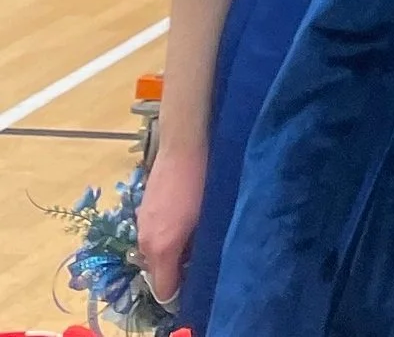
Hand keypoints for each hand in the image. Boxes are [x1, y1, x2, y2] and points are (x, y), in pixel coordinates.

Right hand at [135, 143, 204, 309]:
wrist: (184, 145)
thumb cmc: (200, 182)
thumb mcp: (206, 219)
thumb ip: (199, 247)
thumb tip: (199, 265)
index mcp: (161, 246)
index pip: (162, 286)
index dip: (177, 293)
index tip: (194, 291)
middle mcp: (145, 239)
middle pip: (155, 270)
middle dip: (174, 274)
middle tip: (199, 268)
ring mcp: (142, 223)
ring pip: (154, 252)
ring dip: (171, 254)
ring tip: (195, 246)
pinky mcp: (144, 209)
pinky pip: (153, 234)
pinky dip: (166, 238)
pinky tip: (187, 226)